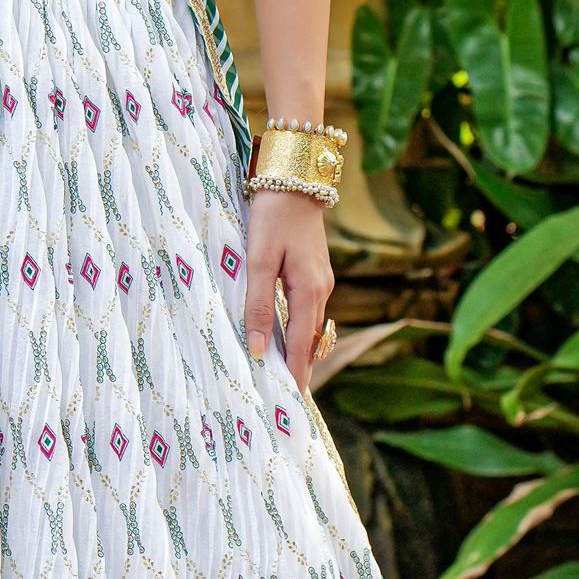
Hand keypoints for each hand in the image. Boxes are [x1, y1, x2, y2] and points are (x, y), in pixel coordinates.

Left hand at [245, 188, 334, 391]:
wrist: (295, 178)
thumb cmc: (272, 215)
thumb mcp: (259, 259)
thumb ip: (257, 303)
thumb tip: (258, 347)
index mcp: (309, 289)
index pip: (301, 344)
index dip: (296, 373)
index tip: (291, 401)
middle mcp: (321, 288)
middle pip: (310, 339)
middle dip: (300, 367)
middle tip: (287, 396)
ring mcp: (321, 279)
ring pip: (310, 324)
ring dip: (299, 349)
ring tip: (284, 374)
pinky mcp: (314, 270)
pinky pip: (308, 309)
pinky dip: (299, 329)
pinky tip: (286, 336)